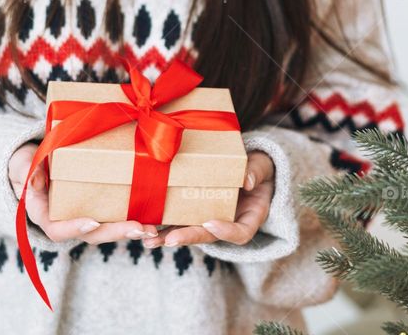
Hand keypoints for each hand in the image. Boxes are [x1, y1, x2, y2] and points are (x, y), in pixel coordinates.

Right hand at [9, 142, 158, 243]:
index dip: (75, 228)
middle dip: (115, 233)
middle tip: (138, 229)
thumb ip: (28, 170)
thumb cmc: (28, 164)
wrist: (35, 163)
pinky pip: (115, 218)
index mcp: (45, 215)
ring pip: (107, 230)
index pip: (58, 230)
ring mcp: (84, 217)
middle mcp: (67, 221)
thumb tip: (34, 181)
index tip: (92, 222)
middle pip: (91, 234)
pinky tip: (154, 219)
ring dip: (129, 231)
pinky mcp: (99, 209)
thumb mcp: (23, 164)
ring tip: (151, 229)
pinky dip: (133, 219)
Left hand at [142, 149, 274, 247]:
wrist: (251, 169)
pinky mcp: (196, 212)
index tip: (211, 223)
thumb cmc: (259, 168)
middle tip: (170, 240)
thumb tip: (247, 180)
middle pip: (209, 236)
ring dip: (169, 237)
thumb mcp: (262, 167)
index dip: (226, 232)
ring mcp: (210, 219)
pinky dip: (163, 225)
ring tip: (149, 240)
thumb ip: (255, 172)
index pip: (240, 233)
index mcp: (250, 217)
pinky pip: (180, 220)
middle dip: (189, 237)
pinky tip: (145, 227)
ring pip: (190, 232)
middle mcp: (228, 223)